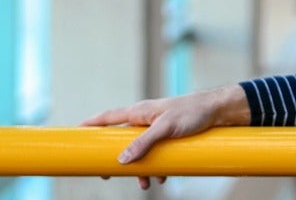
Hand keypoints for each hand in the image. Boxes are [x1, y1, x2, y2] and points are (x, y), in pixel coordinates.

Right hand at [81, 84, 250, 189]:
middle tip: (107, 175)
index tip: (75, 133)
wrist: (220, 111)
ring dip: (140, 168)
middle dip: (115, 158)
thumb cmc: (194, 112)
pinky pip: (155, 155)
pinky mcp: (169, 137)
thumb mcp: (167, 128)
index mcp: (140, 111)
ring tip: (144, 183)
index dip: (91, 125)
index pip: (108, 118)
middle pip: (121, 140)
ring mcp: (157, 128)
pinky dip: (156, 167)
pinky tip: (162, 177)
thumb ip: (144, 143)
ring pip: (139, 151)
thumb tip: (122, 160)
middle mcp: (146, 119)